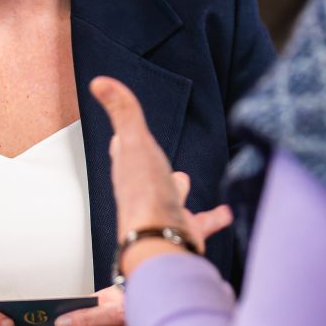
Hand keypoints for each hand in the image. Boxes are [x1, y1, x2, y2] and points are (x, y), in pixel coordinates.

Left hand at [89, 76, 234, 256]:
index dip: (122, 142)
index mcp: (130, 172)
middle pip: (145, 176)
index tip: (120, 135)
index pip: (123, 152)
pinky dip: (214, 217)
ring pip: (171, 197)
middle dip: (149, 165)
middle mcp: (145, 194)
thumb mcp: (135, 143)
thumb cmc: (146, 194)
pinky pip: (202, 221)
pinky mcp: (186, 230)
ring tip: (183, 179)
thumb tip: (98, 81)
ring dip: (176, 189)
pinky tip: (227, 212)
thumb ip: (123, 111)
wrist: (160, 243)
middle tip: (151, 157)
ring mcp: (165, 213)